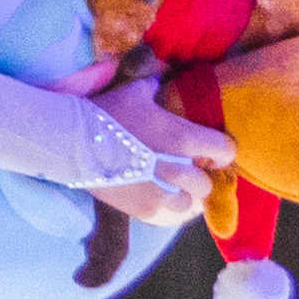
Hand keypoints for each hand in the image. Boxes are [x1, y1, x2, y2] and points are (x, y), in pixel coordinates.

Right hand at [61, 70, 212, 214]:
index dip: (222, 150)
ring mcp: (163, 195)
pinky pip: (172, 218)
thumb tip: (162, 80)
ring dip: (187, 196)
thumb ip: (157, 88)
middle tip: (189, 169)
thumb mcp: (135, 92)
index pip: (225, 150)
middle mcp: (179, 171)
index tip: (213, 151)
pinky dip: (172, 210)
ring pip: (192, 204)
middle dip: (200, 175)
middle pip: (207, 183)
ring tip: (175, 188)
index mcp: (184, 139)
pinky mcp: (145, 212)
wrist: (73, 143)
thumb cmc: (107, 113)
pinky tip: (164, 200)